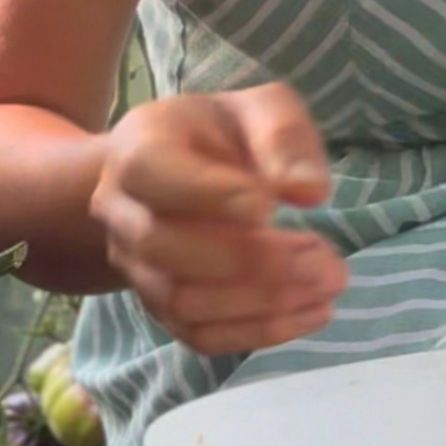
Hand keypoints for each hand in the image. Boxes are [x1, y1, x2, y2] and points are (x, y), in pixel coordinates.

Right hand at [90, 85, 348, 353]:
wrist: (180, 176)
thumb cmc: (223, 137)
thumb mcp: (259, 110)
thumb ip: (284, 138)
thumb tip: (309, 192)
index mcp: (137, 147)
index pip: (152, 172)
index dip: (208, 195)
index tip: (270, 206)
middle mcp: (120, 210)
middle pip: (162, 247)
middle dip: (248, 259)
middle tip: (321, 255)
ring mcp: (135, 266)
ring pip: (181, 301)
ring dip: (260, 301)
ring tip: (325, 283)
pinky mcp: (160, 308)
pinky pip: (198, 335)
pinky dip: (258, 331)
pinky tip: (311, 312)